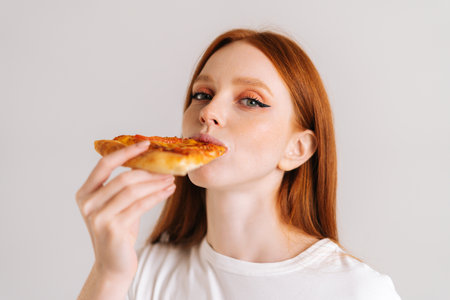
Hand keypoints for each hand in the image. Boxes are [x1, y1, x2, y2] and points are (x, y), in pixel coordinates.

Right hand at [76, 141, 174, 280]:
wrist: (113, 264)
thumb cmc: (118, 231)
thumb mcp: (118, 205)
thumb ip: (125, 186)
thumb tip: (150, 162)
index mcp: (85, 193)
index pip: (104, 164)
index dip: (125, 152)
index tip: (145, 143)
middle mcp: (87, 204)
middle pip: (123, 178)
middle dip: (149, 171)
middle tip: (168, 168)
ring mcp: (98, 217)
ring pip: (133, 191)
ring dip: (156, 183)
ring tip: (171, 179)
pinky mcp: (112, 229)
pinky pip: (140, 206)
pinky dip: (157, 196)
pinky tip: (168, 191)